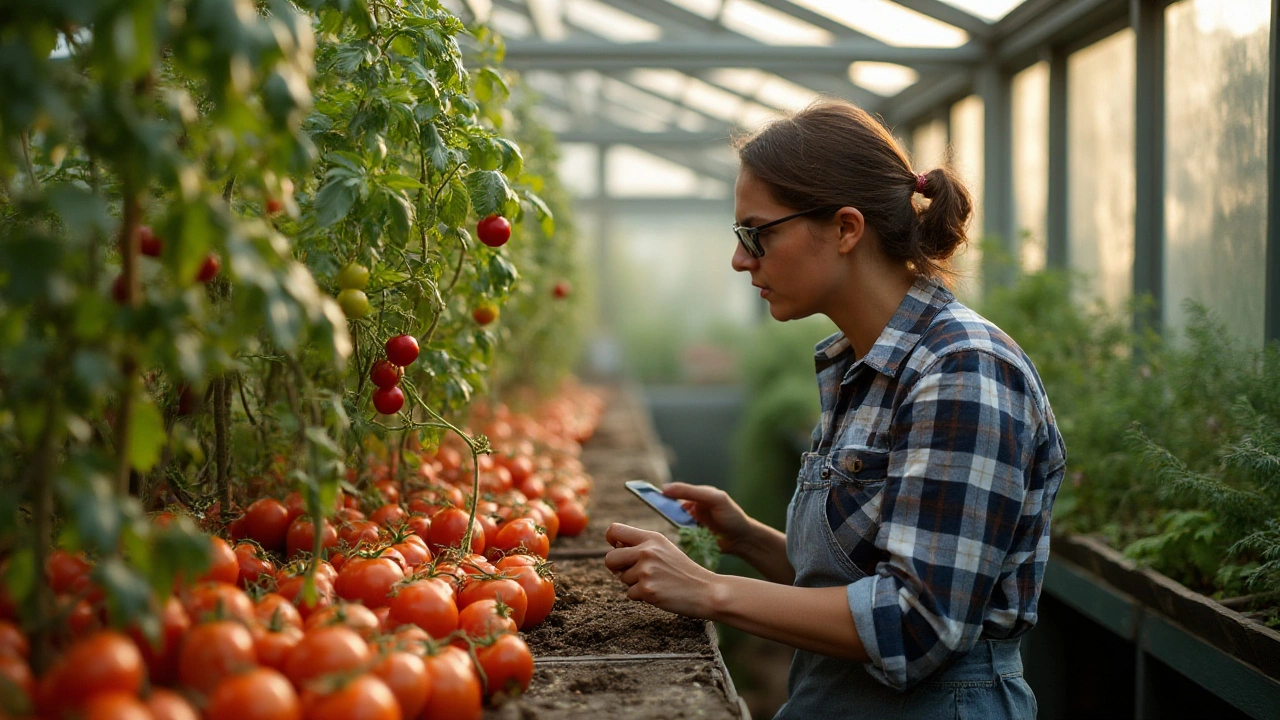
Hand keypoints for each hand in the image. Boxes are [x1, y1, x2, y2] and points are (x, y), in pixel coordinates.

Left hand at [604, 523, 719, 618]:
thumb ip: (641, 546)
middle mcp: (646, 551)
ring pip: (621, 578)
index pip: (614, 530)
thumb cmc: (683, 571)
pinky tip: (658, 592)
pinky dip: (641, 597)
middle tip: (631, 572)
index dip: (611, 540)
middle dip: (615, 568)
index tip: (616, 548)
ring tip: (656, 582)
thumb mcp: (665, 549)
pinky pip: (630, 594)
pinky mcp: (647, 590)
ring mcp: (646, 570)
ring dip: (634, 584)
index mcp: (651, 537)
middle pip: (609, 558)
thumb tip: (613, 549)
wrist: (706, 590)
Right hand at [661, 482, 754, 554]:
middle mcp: (691, 508)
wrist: (742, 539)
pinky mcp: (691, 537)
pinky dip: (677, 535)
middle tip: (658, 511)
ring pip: (673, 522)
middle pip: (670, 507)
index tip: (646, 494)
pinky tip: (680, 536)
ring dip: (672, 524)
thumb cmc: (731, 515)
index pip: (674, 491)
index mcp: (696, 495)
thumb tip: (665, 489)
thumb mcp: (713, 499)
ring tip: (676, 525)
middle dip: (664, 509)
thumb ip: (691, 492)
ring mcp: (690, 523)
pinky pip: (678, 534)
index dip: (661, 493)